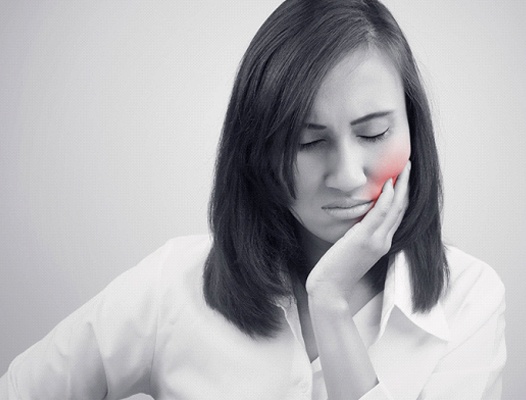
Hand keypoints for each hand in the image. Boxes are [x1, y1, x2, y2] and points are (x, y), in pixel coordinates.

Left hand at [305, 160, 410, 298]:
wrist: (330, 289)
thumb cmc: (336, 270)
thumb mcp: (351, 247)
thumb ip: (358, 233)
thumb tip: (357, 217)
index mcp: (382, 243)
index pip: (397, 215)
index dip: (403, 195)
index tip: (404, 177)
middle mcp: (384, 241)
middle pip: (402, 209)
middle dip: (407, 186)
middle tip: (410, 166)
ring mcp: (376, 241)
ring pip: (395, 209)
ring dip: (402, 186)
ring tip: (405, 168)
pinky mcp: (364, 240)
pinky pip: (380, 215)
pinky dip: (387, 198)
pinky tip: (389, 184)